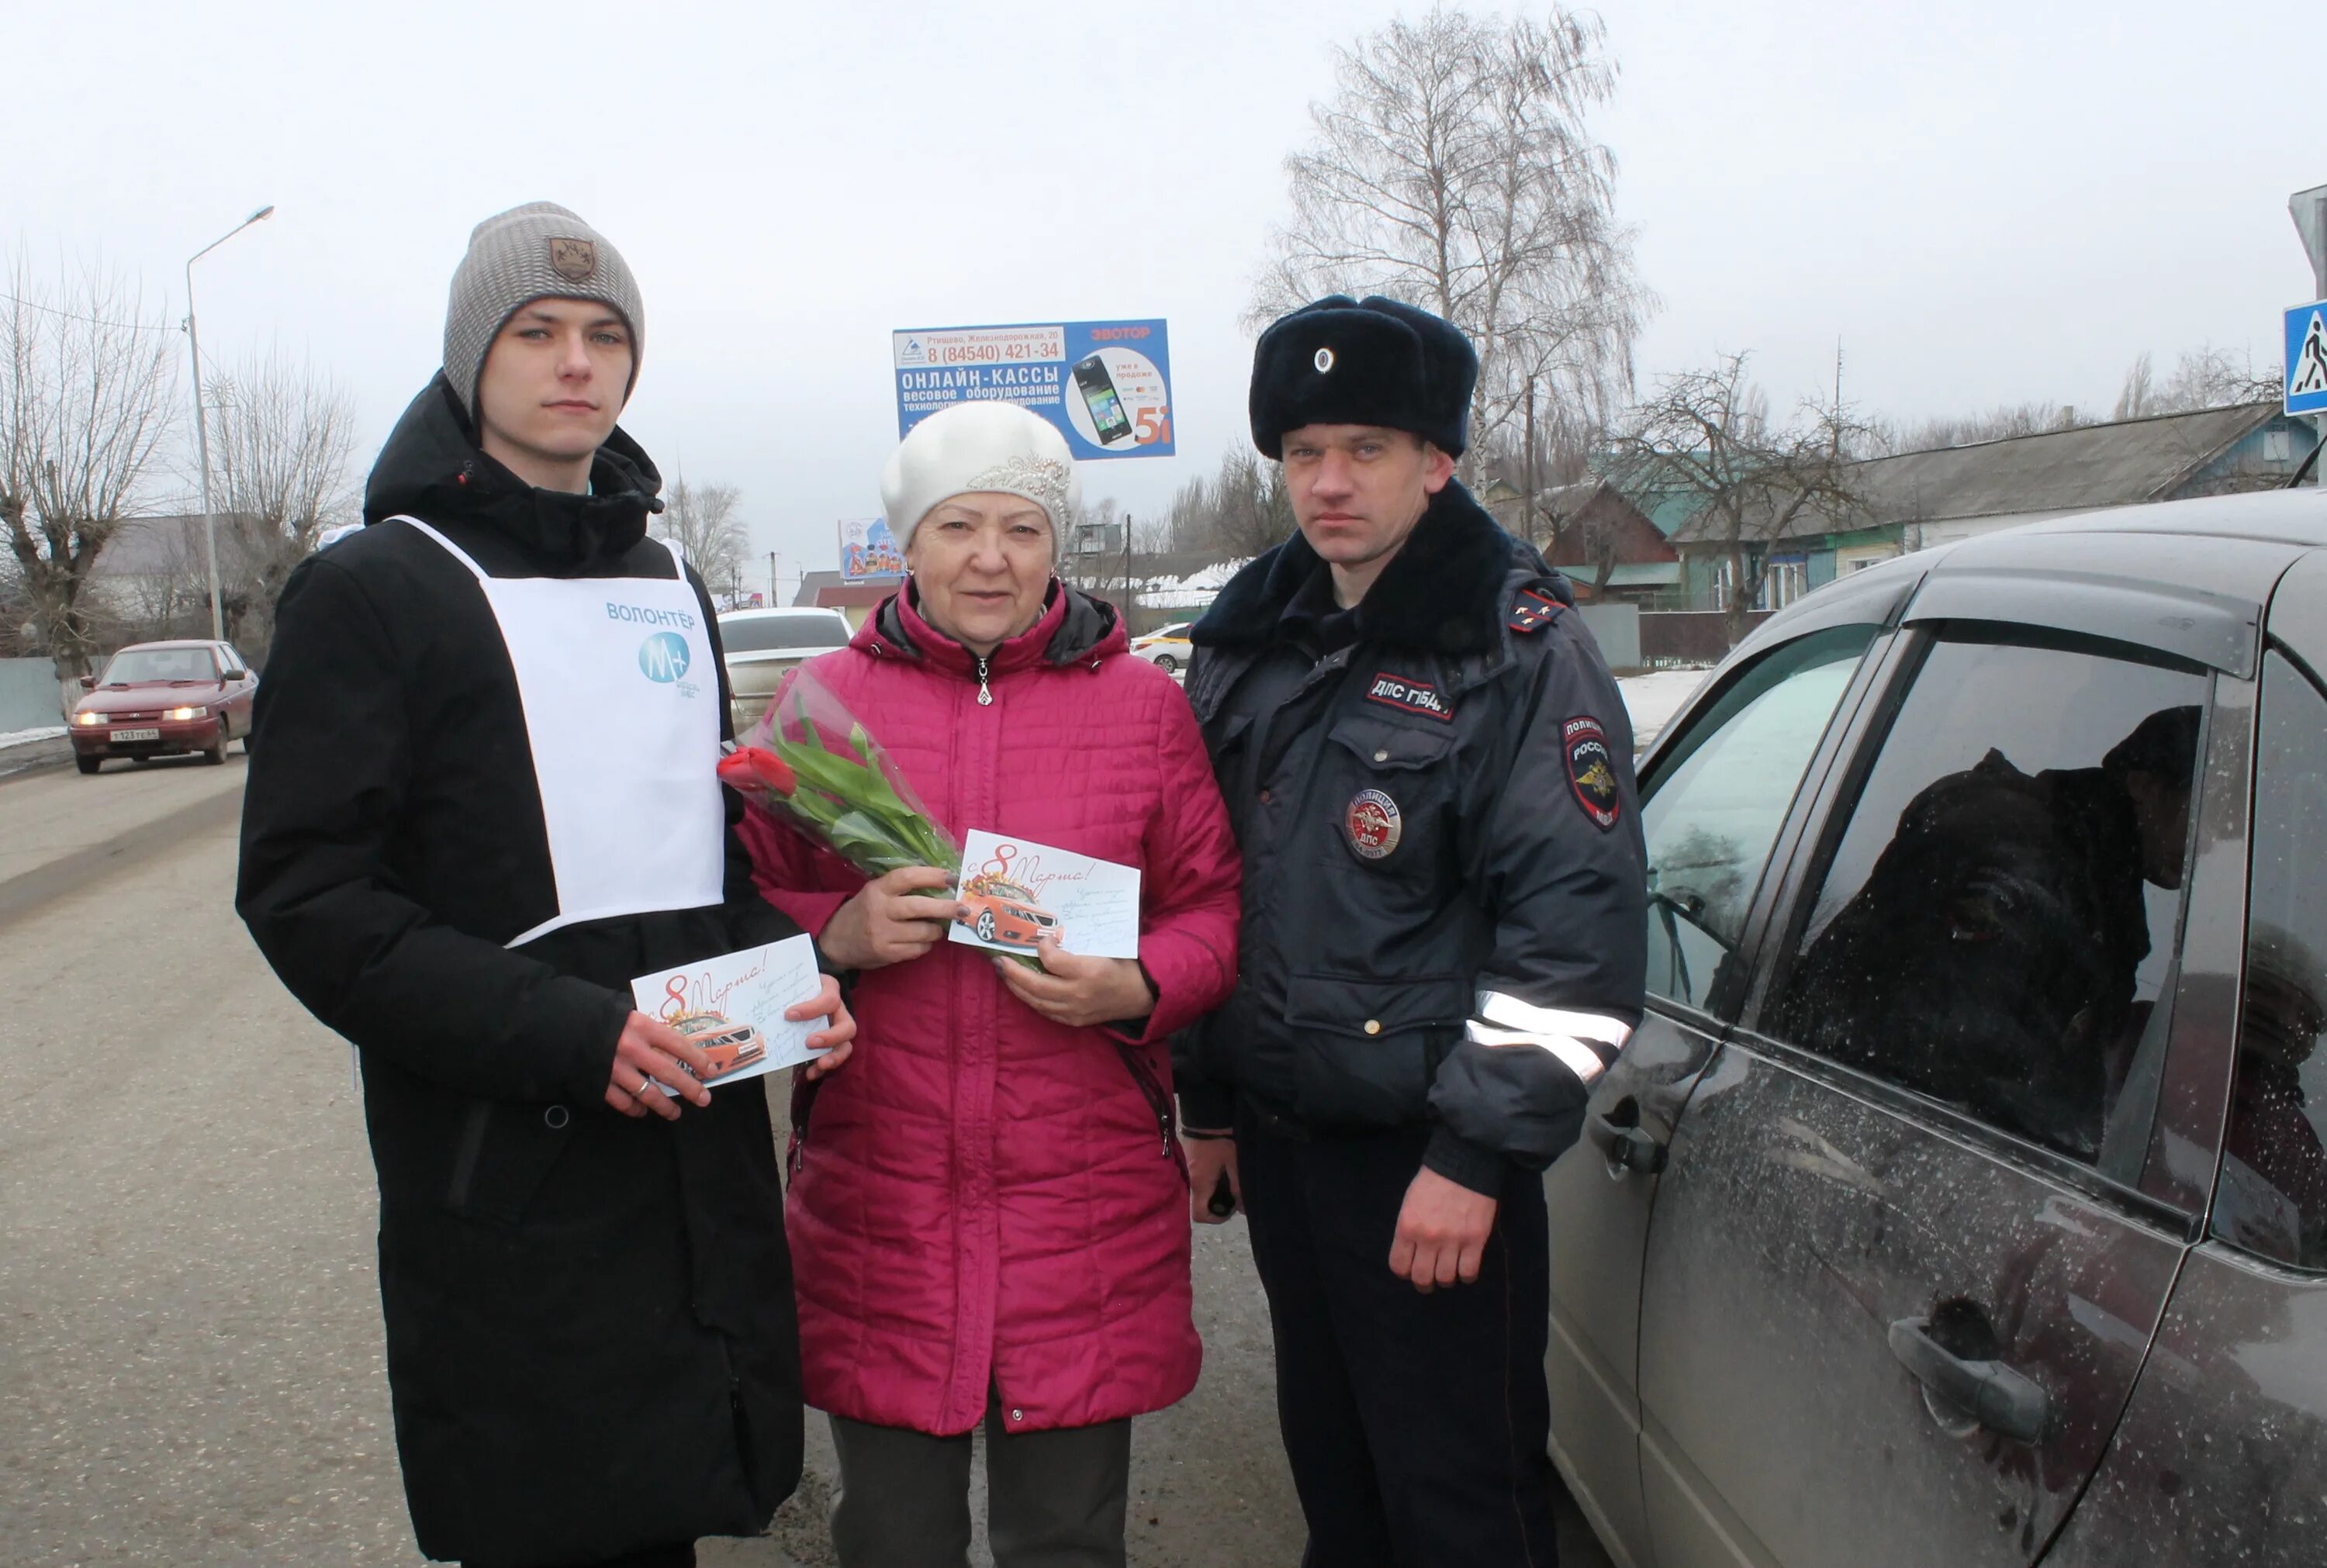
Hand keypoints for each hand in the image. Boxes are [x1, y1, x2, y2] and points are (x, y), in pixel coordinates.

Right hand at [604, 1011, 715, 1119]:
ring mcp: (615, 1069)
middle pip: (669, 1072)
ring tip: (675, 1113)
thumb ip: (647, 1030)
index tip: (710, 1070)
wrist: (557, 1026)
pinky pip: (623, 1103)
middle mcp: (631, 1049)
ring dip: (665, 1106)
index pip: (678, 1044)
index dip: (697, 1058)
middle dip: (690, 1088)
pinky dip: (635, 1109)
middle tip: (704, 1099)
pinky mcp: (600, 1084)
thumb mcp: (625, 1015)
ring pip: (648, 1094)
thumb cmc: (596, 1017)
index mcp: (640, 1026)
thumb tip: (672, 1047)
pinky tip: (642, 1112)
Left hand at [792, 973, 856, 1080]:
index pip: (829, 999)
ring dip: (833, 1057)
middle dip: (830, 1037)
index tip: (788, 1015)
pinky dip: (821, 1067)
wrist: (801, 987)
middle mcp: (840, 1011)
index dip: (812, 1009)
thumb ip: (782, 990)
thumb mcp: (793, 980)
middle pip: (848, 1027)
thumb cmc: (797, 983)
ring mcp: (838, 1028)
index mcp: (830, 989)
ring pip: (846, 1045)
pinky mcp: (832, 1043)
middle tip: (809, 1043)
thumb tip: (752, 1001)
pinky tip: (810, 1073)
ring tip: (819, 1064)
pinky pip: (833, 1057)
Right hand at [819, 866, 959, 970]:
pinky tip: (923, 941)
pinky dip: (925, 945)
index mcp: (877, 889)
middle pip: (919, 907)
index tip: (951, 879)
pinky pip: (917, 949)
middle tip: (962, 909)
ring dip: (936, 930)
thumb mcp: (875, 892)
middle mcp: (879, 910)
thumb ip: (901, 889)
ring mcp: (882, 934)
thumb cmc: (862, 912)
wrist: (835, 942)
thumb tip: (941, 886)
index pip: (907, 877)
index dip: (932, 876)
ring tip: (937, 928)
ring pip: (922, 932)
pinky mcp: (886, 953)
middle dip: (946, 908)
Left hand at [994, 935, 1155, 1028]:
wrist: (1142, 994)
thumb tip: (1048, 941)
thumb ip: (1074, 947)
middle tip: (999, 961)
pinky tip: (1023, 990)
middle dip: (1012, 972)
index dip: (1042, 947)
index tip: (1043, 939)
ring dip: (1016, 987)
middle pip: (1036, 985)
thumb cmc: (1123, 966)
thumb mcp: (1102, 948)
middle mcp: (1078, 994)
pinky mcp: (1074, 1022)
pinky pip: (1045, 1012)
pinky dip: (1031, 1000)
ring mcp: (1075, 1011)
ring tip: (1005, 975)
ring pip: (1036, 1001)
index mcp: (1088, 971)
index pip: (1052, 960)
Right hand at [1184, 1134, 1239, 1223]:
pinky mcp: (1190, 1163)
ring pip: (1201, 1193)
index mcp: (1201, 1184)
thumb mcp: (1234, 1164)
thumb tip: (1242, 1208)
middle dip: (1218, 1204)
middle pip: (1201, 1204)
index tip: (1229, 1208)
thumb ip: (1238, 1187)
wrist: (1206, 1116)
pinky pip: (1200, 1181)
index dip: (1215, 1218)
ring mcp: (1188, 1172)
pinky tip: (1222, 1171)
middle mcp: (1191, 1182)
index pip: (1200, 1215)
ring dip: (1215, 1192)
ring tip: (1230, 1180)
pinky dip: (1211, 1182)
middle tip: (1234, 1193)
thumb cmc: (1221, 1141)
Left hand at [1389, 1166, 1497, 1291]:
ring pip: (1446, 1279)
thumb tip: (1411, 1252)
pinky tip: (1465, 1268)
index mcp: (1407, 1226)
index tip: (1410, 1269)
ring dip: (1446, 1280)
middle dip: (1424, 1283)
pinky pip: (1469, 1272)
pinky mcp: (1476, 1240)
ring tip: (1448, 1272)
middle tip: (1429, 1279)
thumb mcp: (1410, 1202)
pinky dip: (1466, 1276)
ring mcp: (1453, 1241)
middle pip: (1422, 1278)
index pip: (1399, 1266)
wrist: (1464, 1163)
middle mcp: (1428, 1238)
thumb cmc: (1433, 1180)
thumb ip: (1408, 1229)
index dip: (1404, 1272)